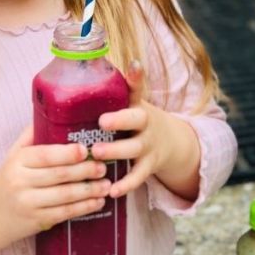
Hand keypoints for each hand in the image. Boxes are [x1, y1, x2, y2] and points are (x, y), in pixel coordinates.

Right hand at [0, 125, 109, 254]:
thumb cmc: (9, 179)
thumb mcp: (14, 155)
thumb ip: (31, 136)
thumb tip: (52, 111)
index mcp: (18, 161)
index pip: (45, 155)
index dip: (67, 153)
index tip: (85, 150)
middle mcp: (21, 182)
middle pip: (59, 175)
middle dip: (85, 170)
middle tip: (103, 166)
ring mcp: (29, 203)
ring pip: (65, 196)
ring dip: (89, 190)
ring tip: (107, 184)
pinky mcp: (37, 221)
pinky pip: (64, 213)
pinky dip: (83, 208)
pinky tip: (98, 202)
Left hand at [93, 61, 201, 199]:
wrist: (171, 143)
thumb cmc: (137, 120)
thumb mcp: (132, 103)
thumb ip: (112, 90)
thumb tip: (83, 63)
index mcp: (138, 104)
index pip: (138, 88)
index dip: (137, 76)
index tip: (134, 66)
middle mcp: (145, 123)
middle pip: (137, 119)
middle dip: (120, 120)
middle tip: (102, 122)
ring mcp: (149, 145)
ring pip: (134, 149)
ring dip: (117, 152)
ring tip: (98, 156)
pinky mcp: (149, 166)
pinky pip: (138, 177)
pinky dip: (126, 185)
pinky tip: (111, 191)